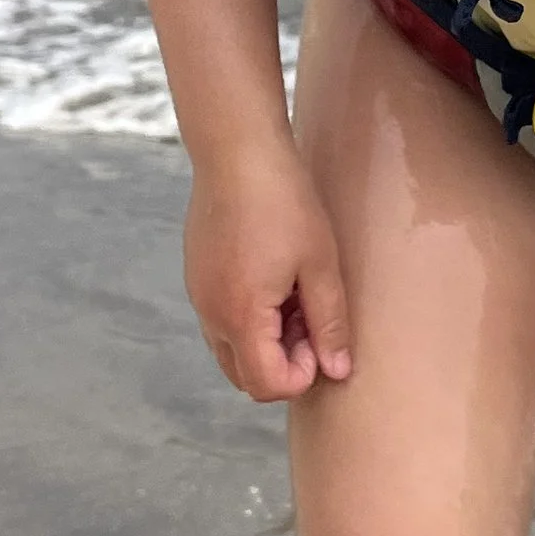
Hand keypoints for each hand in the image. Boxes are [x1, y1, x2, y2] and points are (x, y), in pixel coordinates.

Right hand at [183, 141, 352, 401]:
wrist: (237, 150)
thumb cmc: (284, 202)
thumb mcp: (320, 263)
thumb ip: (329, 323)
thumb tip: (337, 370)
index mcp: (241, 315)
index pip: (266, 385)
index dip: (302, 374)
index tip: (322, 337)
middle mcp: (211, 314)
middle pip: (245, 376)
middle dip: (283, 363)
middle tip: (310, 318)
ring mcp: (199, 296)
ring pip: (232, 349)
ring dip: (266, 341)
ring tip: (295, 295)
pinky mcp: (197, 277)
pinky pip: (221, 320)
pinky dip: (249, 318)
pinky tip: (274, 277)